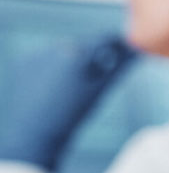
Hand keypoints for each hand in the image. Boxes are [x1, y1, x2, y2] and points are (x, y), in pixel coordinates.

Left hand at [0, 34, 136, 170]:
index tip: (126, 47)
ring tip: (75, 83)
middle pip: (85, 44)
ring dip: (74, 60)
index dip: (118, 42)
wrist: (34, 133)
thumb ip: (121, 66)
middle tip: (98, 73)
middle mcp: (58, 48)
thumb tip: (138, 51)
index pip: (106, 38)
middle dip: (93, 55)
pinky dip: (55, 66)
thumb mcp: (101, 89)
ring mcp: (40, 54)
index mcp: (79, 53)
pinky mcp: (26, 61)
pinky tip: (56, 85)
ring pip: (66, 50)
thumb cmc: (73, 114)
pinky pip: (47, 57)